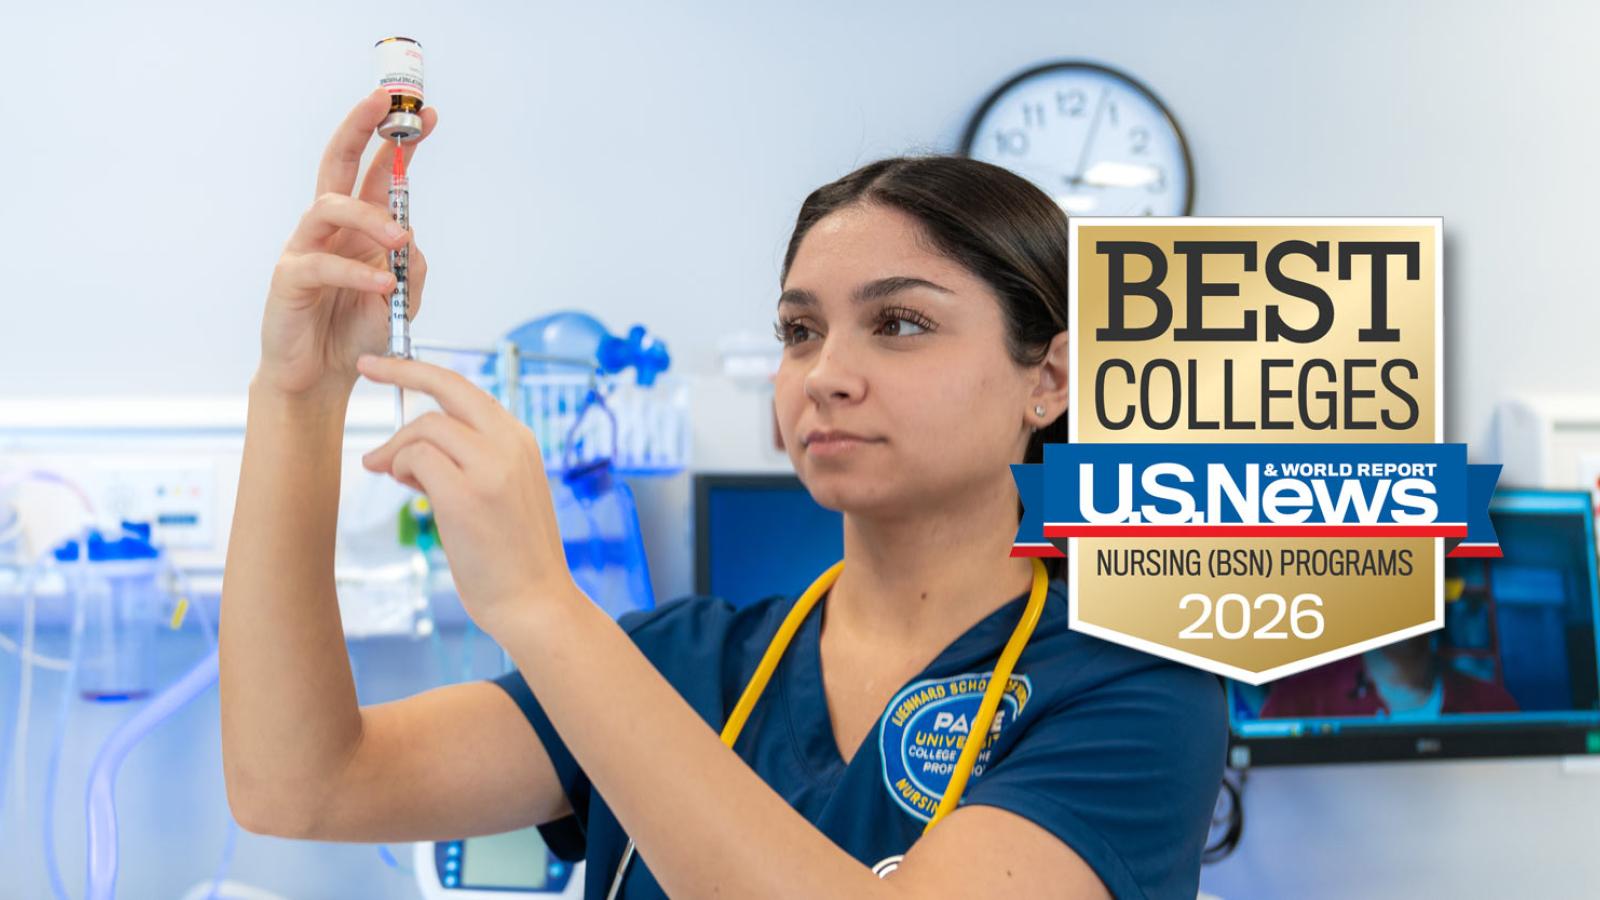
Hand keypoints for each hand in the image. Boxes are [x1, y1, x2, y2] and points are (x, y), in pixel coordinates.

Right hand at [257, 91, 439, 399]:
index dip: (399, 142)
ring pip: (330, 206)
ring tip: (399, 240)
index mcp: (360, 225)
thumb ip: (410, 268)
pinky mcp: (290, 278)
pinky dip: (355, 274)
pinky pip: (322, 264)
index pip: (378, 172)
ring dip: (369, 218)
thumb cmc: (358, 331)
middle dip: (361, 126)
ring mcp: (306, 246)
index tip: (427, 114)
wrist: (321, 377)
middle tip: (385, 102)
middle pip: (339, 161)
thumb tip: (410, 240)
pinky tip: (381, 287)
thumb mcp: (400, 300)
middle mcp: (330, 226)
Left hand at [355, 354, 577, 636]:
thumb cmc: (514, 556)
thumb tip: (415, 449)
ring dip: (397, 448)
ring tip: (393, 475)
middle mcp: (509, 444)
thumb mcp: (503, 492)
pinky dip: (401, 467)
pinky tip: (403, 484)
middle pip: (446, 386)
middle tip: (365, 368)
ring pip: (425, 426)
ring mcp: (491, 467)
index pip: (466, 388)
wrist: (536, 601)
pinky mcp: (467, 495)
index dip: (423, 371)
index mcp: (519, 440)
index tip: (388, 363)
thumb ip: (472, 462)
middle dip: (400, 370)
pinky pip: (417, 458)